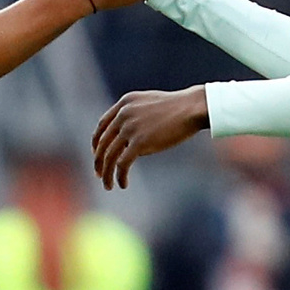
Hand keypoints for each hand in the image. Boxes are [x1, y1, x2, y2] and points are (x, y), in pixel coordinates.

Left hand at [93, 86, 209, 189]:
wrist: (192, 108)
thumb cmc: (178, 109)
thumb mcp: (150, 105)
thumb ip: (135, 118)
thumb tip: (129, 143)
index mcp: (124, 103)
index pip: (102, 125)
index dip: (97, 142)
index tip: (97, 154)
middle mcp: (123, 114)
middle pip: (102, 142)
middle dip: (99, 161)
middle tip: (99, 174)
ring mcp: (130, 127)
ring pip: (109, 156)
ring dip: (106, 173)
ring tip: (108, 185)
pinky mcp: (139, 141)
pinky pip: (122, 163)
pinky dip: (119, 176)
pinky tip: (123, 184)